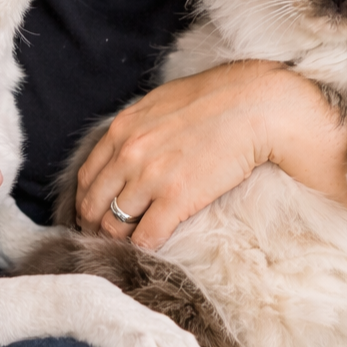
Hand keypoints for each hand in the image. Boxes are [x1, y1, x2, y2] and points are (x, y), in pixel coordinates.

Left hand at [76, 61, 346, 250]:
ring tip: (132, 244)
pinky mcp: (177, 199)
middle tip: (107, 236)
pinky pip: (145, 238)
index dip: (87, 201)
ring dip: (119, 239)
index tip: (97, 214)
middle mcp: (129, 153)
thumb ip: (139, 123)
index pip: (87, 177)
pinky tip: (156, 247)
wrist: (259, 106)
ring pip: (113, 226)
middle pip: (92, 205)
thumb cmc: (220, 97)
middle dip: (95, 225)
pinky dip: (145, 248)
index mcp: (123, 128)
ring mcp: (151, 177)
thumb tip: (128, 141)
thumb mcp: (165, 100)